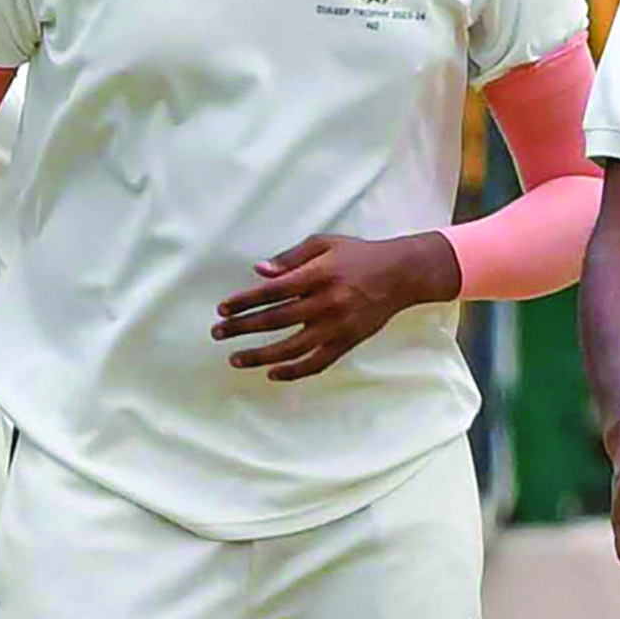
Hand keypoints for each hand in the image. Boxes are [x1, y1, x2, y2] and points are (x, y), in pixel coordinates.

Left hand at [213, 231, 458, 380]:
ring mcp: (338, 326)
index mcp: (319, 275)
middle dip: (242, 328)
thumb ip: (291, 258)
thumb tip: (259, 271)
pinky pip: (317, 363)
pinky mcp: (348, 342)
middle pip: (276, 320)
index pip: (273, 291)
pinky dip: (294, 371)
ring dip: (260, 356)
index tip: (222, 309)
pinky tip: (272, 373)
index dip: (244, 301)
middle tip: (217, 333)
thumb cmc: (358, 255)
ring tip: (235, 358)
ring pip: (292, 348)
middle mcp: (327, 303)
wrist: (402, 274)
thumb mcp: (324, 244)